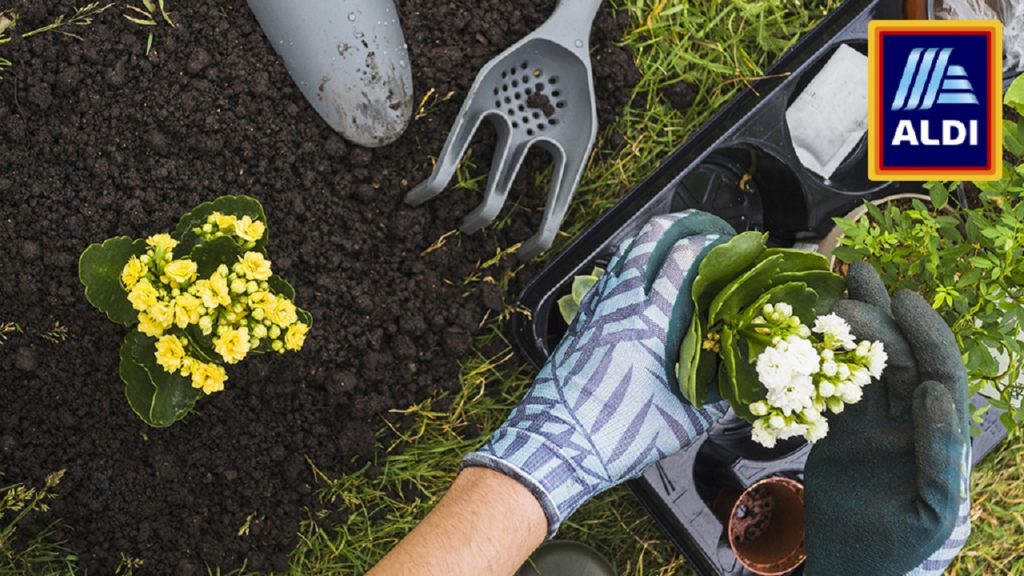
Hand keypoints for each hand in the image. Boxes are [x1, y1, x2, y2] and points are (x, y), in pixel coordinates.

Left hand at [463, 210, 735, 534]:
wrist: (555, 445)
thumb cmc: (616, 435)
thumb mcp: (681, 423)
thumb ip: (714, 400)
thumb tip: (738, 385)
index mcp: (649, 324)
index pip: (681, 261)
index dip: (708, 243)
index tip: (729, 242)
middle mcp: (619, 306)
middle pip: (647, 241)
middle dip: (678, 224)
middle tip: (701, 226)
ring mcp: (595, 311)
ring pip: (622, 257)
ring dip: (649, 242)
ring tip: (672, 242)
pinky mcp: (579, 323)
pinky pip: (605, 280)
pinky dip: (625, 267)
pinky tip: (635, 278)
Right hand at [804, 262, 970, 574]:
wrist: (847, 566)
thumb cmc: (894, 548)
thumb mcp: (929, 510)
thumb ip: (938, 454)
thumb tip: (934, 394)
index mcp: (937, 437)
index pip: (939, 374)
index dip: (926, 335)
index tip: (904, 301)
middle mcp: (908, 423)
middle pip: (901, 358)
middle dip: (882, 318)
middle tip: (854, 283)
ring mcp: (873, 424)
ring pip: (867, 364)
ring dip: (857, 325)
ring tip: (841, 283)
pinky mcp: (840, 430)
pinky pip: (833, 386)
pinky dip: (824, 357)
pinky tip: (813, 329)